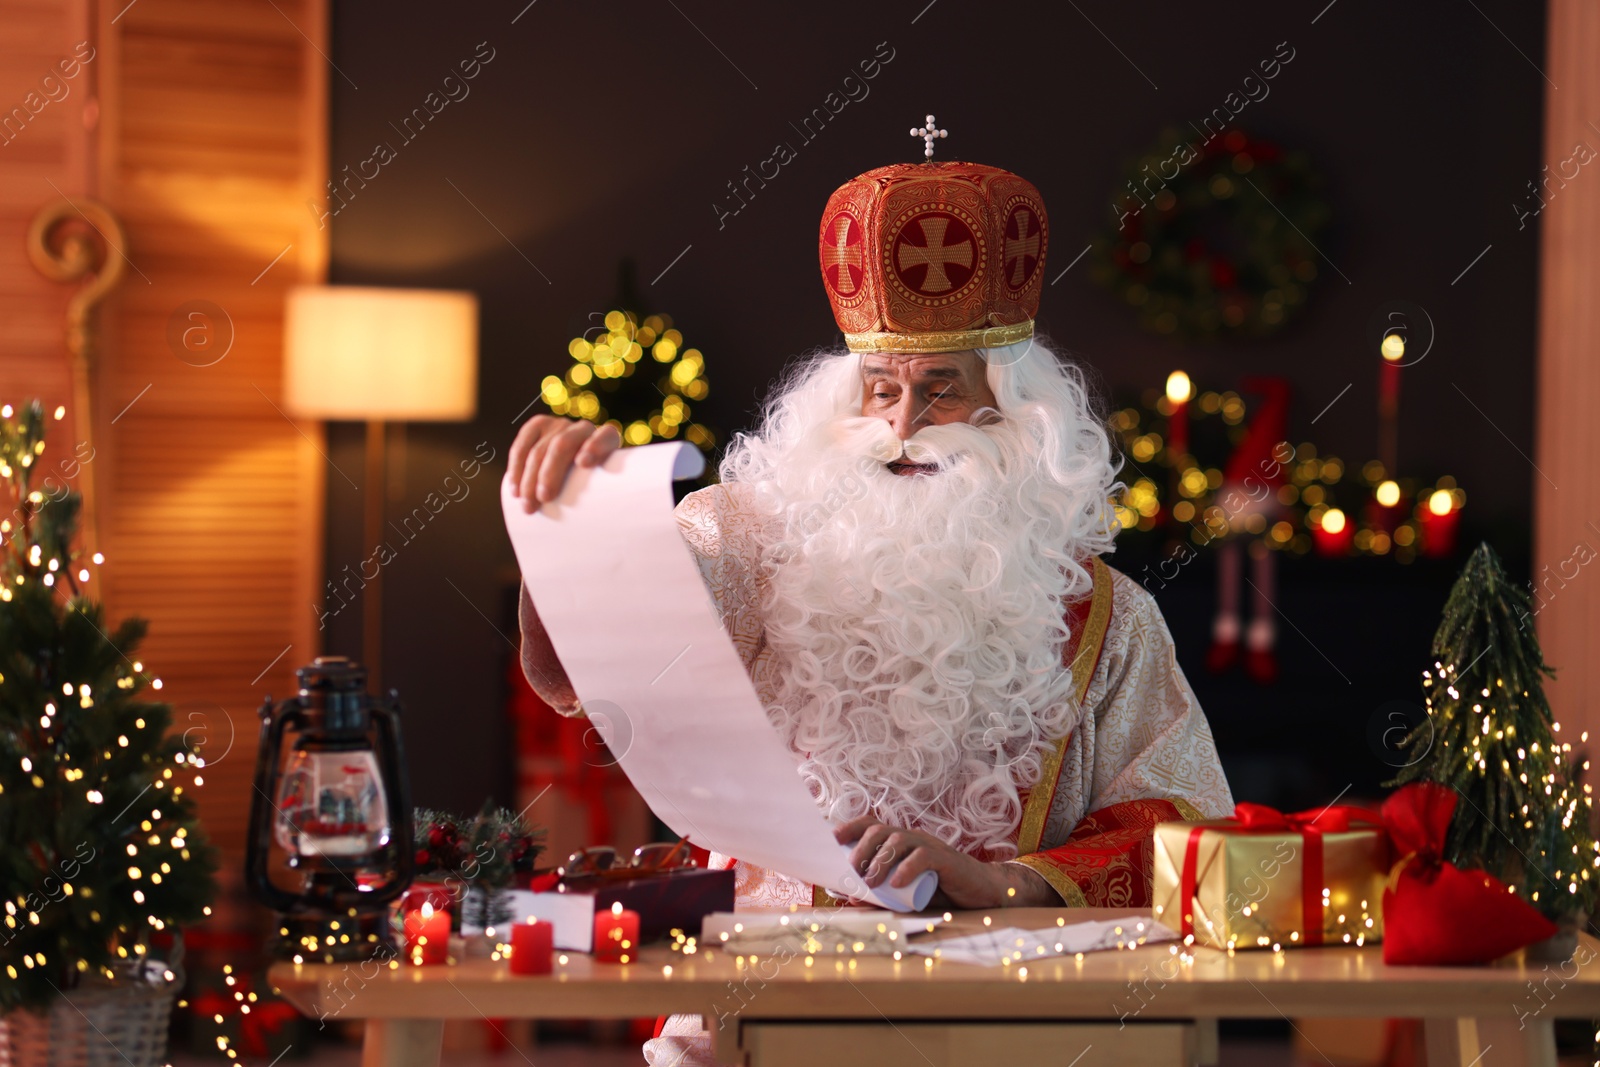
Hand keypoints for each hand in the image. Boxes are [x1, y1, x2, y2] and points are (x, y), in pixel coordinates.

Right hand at [508, 416, 620, 511]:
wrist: (574, 471)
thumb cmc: (592, 489)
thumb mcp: (603, 492)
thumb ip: (604, 499)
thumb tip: (599, 535)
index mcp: (606, 440)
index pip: (604, 437)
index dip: (594, 447)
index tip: (584, 463)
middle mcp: (583, 429)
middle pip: (563, 445)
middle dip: (550, 472)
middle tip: (543, 498)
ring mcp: (559, 425)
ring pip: (539, 449)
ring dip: (529, 478)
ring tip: (527, 504)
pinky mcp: (538, 426)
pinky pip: (522, 445)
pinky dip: (516, 468)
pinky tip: (515, 488)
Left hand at [833, 817, 1056, 908]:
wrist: (981, 894)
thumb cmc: (941, 892)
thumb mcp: (905, 895)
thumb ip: (881, 895)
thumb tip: (848, 897)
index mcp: (901, 842)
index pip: (871, 825)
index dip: (850, 828)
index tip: (831, 841)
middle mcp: (913, 838)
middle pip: (880, 830)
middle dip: (860, 850)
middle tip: (851, 873)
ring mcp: (929, 846)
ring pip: (898, 840)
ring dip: (879, 861)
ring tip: (870, 882)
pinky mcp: (946, 859)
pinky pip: (923, 856)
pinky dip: (907, 868)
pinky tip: (897, 883)